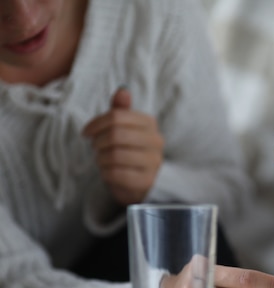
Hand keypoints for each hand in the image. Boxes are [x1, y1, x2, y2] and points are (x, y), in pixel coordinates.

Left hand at [83, 87, 164, 205]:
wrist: (140, 181)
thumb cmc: (128, 150)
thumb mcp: (124, 128)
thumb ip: (121, 111)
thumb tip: (122, 90)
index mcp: (150, 123)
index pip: (118, 116)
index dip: (97, 123)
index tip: (86, 132)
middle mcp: (156, 141)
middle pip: (116, 134)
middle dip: (98, 142)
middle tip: (95, 148)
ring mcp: (153, 162)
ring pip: (115, 155)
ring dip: (101, 158)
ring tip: (102, 160)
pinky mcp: (146, 180)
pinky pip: (117, 173)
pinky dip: (106, 172)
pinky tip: (107, 172)